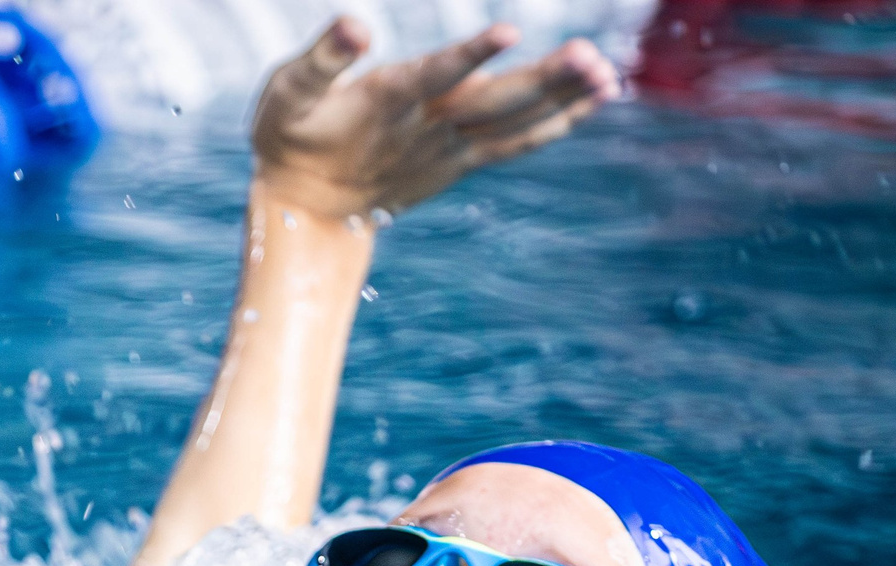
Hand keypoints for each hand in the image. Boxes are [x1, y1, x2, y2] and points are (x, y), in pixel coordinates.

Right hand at [249, 18, 620, 220]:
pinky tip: (595, 99)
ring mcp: (449, 149)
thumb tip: (355, 23)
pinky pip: (518, 142)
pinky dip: (558, 122)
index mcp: (384, 104)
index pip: (431, 76)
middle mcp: (425, 129)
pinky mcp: (462, 160)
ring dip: (562, 100)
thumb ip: (321, 58)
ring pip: (513, 124)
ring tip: (609, 75)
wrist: (305, 211)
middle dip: (541, 80)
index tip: (506, 31)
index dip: (467, 55)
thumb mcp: (287, 93)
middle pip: (492, 103)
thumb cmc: (291, 138)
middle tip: (590, 56)